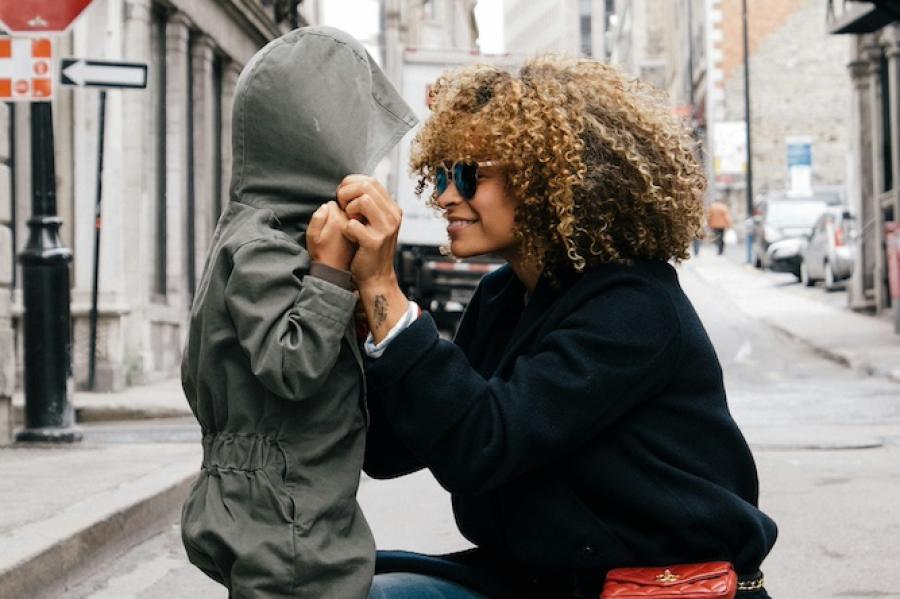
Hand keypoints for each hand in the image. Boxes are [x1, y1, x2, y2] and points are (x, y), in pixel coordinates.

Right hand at [306, 201, 356, 270]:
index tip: (326, 222)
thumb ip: (317, 218)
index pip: (332, 203)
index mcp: (336, 219)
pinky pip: (358, 224)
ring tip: (340, 234)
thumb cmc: (321, 253)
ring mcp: (358, 227)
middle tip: (332, 229)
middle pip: (344, 207)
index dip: (327, 211)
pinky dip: (355, 227)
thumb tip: (326, 205)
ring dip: (347, 220)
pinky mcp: (363, 234)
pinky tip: (349, 237)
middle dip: (338, 213)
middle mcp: (349, 221)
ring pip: (352, 215)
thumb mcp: (312, 236)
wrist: (335, 271)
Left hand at [337, 175, 407, 341]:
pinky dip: (346, 229)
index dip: (351, 184)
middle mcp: (393, 216)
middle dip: (347, 193)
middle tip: (342, 208)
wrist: (376, 277)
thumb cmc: (369, 248)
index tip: (343, 197)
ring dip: (348, 209)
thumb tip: (354, 184)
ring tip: (348, 221)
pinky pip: (352, 224)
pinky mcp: (375, 242)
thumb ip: (370, 204)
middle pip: (366, 186)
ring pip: (363, 200)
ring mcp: (386, 229)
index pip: (371, 181)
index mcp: (393, 208)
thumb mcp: (375, 222)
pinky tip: (351, 237)